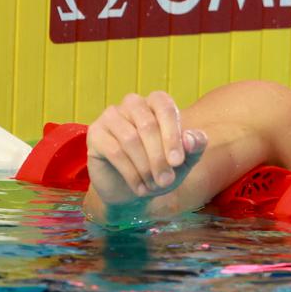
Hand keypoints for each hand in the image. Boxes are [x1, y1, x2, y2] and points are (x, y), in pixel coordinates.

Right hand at [86, 91, 206, 205]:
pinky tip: (140, 187)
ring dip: (145, 167)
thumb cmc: (162, 168)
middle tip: (166, 181)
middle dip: (159, 157)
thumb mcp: (185, 161)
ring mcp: (111, 116)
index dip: (173, 136)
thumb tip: (191, 138)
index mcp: (157, 102)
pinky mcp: (95, 134)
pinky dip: (131, 173)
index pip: (166, 108)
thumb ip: (195, 147)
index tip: (178, 162)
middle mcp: (133, 104)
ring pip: (130, 139)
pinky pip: (114, 151)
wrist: (133, 189)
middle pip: (148, 125)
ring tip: (154, 186)